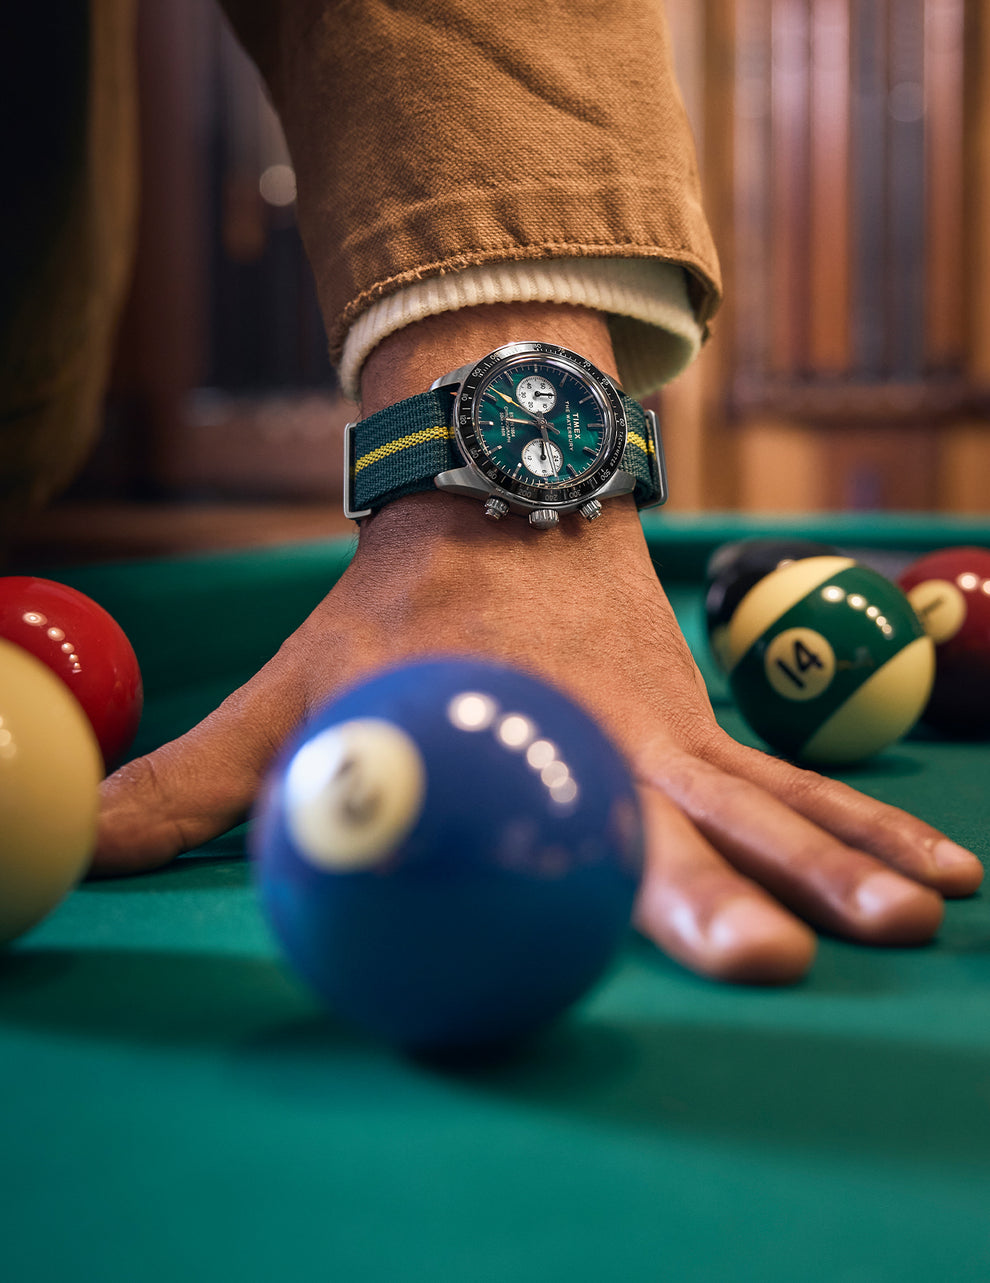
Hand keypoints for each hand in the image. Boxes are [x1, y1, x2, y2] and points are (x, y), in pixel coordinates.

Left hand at [93, 306, 982, 983]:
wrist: (501, 489)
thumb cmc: (398, 613)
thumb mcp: (293, 693)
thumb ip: (199, 784)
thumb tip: (70, 859)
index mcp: (530, 743)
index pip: (596, 834)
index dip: (662, 894)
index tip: (730, 952)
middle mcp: (620, 744)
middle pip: (698, 824)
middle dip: (764, 889)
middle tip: (815, 954)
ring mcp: (680, 731)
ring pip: (776, 801)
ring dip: (850, 858)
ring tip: (925, 919)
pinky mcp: (707, 724)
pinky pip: (796, 780)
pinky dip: (868, 820)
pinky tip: (944, 876)